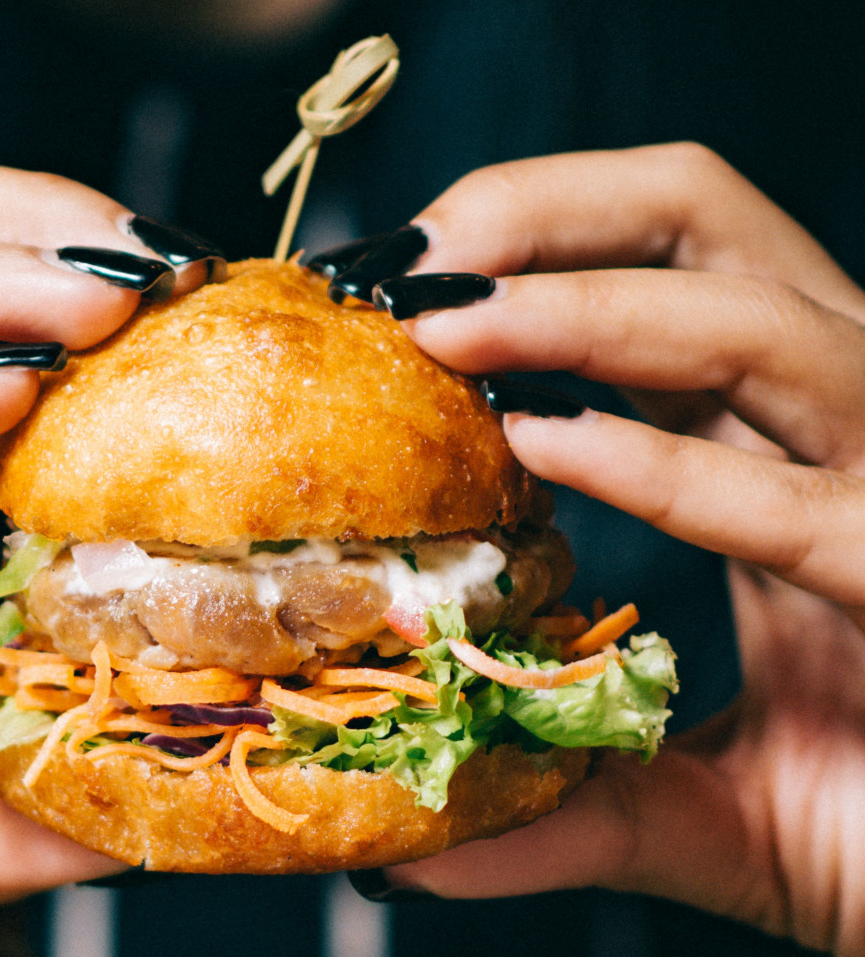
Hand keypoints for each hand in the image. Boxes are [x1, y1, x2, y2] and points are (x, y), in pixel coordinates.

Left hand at [347, 144, 864, 952]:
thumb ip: (558, 785)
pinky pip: (784, 501)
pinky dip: (656, 462)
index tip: (394, 275)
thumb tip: (414, 844)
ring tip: (443, 323)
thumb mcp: (680, 794)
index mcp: (770, 431)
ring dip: (579, 310)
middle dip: (545, 211)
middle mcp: (834, 424)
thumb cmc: (854, 826)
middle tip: (411, 257)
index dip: (526, 235)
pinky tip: (541, 441)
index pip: (657, 260)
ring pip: (752, 323)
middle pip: (704, 220)